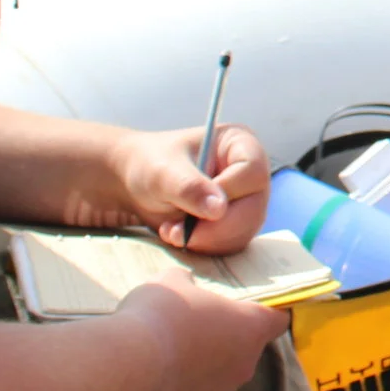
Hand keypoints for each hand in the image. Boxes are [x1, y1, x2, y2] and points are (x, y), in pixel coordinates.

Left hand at [109, 124, 270, 253]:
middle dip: (214, 227)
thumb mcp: (163, 172)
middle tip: (176, 231)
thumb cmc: (150, 164)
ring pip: (245, 230)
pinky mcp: (237, 222)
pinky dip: (206, 246)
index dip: (226, 193)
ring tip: (172, 231)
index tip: (192, 208)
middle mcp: (250, 172)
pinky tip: (181, 236)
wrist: (136, 183)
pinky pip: (233, 243)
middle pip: (253, 207)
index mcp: (240, 144)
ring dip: (207, 240)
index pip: (251, 172)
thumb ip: (190, 188)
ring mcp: (247, 199)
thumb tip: (219, 209)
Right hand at [117, 270, 290, 390]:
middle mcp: (244, 365)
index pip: (277, 321)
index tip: (252, 309)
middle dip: (224, 340)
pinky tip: (154, 378)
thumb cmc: (159, 316)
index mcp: (250, 328)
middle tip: (193, 328)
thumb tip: (184, 281)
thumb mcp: (171, 282)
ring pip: (218, 377)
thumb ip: (186, 281)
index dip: (268, 314)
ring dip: (201, 367)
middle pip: (245, 350)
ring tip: (168, 354)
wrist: (129, 367)